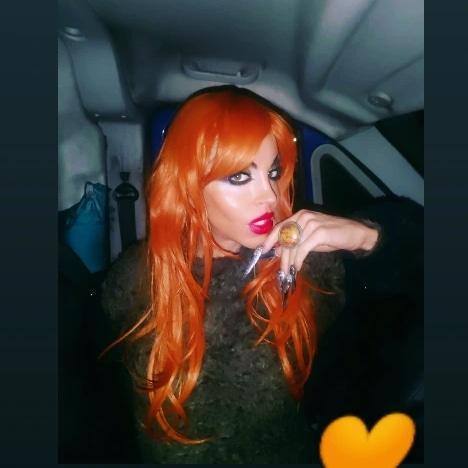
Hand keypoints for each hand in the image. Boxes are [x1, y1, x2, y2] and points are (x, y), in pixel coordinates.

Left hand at [262, 210, 378, 272]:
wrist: (356, 233)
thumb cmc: (332, 236)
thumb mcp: (310, 238)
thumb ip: (296, 242)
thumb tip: (279, 251)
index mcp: (299, 216)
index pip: (280, 227)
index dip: (270, 240)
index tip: (264, 251)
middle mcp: (303, 217)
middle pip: (285, 238)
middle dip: (282, 257)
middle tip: (282, 271)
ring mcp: (311, 223)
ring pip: (293, 245)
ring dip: (289, 261)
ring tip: (289, 272)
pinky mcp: (319, 232)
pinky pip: (303, 249)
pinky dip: (298, 260)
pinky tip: (297, 267)